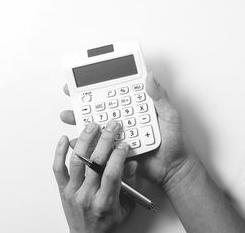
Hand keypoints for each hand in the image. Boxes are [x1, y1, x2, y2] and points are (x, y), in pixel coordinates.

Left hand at [53, 121, 136, 232]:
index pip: (111, 173)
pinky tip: (64, 139)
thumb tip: (132, 163)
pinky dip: (59, 152)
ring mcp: (73, 192)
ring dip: (84, 140)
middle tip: (111, 126)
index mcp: (105, 202)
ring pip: (77, 161)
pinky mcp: (63, 189)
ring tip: (92, 126)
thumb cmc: (107, 222)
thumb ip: (130, 184)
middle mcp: (87, 196)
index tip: (124, 143)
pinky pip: (58, 168)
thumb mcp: (127, 207)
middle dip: (105, 140)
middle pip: (95, 162)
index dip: (118, 155)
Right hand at [60, 73, 194, 189]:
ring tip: (69, 116)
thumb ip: (159, 97)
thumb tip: (150, 77)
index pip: (116, 93)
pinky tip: (76, 141)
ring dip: (81, 121)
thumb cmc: (175, 142)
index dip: (102, 85)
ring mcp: (119, 135)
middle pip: (101, 108)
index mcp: (137, 108)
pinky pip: (98, 146)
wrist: (173, 169)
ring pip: (96, 126)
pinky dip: (85, 144)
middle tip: (71, 96)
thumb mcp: (170, 116)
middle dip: (83, 101)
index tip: (87, 79)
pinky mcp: (115, 151)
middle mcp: (126, 120)